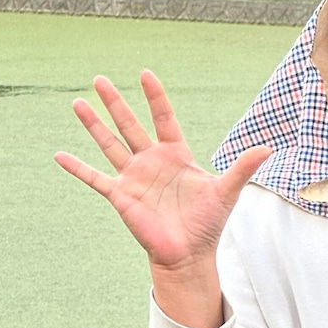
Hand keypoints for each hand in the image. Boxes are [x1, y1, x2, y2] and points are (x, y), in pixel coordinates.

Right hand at [55, 71, 268, 327]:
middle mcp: (151, 162)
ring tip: (77, 102)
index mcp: (176, 155)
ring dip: (93, 124)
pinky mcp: (120, 195)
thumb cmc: (207, 223)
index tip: (145, 73)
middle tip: (99, 78)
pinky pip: (94, 178)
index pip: (163, 118)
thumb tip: (268, 148)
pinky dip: (77, 167)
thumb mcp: (226, 191)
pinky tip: (58, 155)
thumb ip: (242, 167)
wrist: (188, 254)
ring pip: (109, 144)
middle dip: (115, 102)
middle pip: (129, 124)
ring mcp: (133, 177)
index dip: (155, 97)